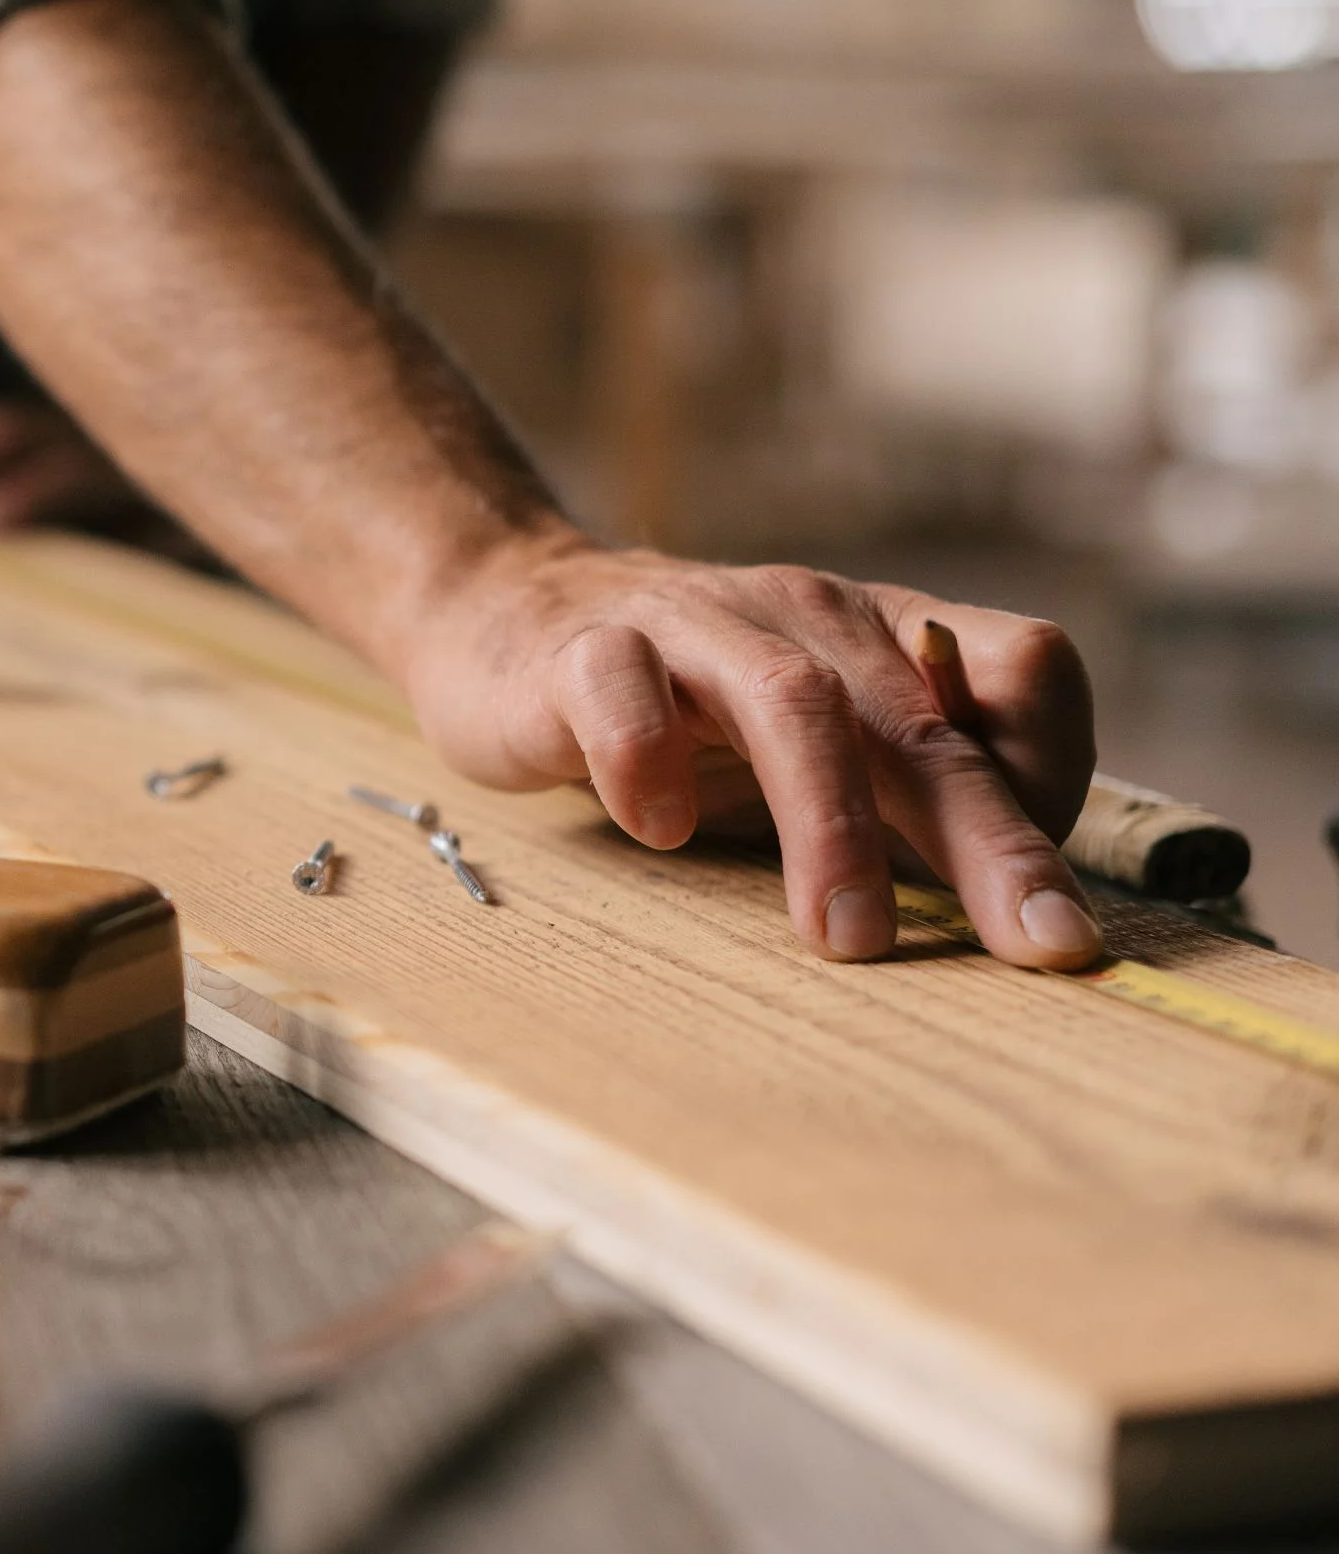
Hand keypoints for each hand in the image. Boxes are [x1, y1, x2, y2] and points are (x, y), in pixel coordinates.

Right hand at [400, 538, 1102, 970]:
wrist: (502, 612)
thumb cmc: (683, 709)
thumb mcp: (820, 738)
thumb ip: (910, 788)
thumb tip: (1021, 898)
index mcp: (882, 635)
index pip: (1028, 666)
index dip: (1052, 771)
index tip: (1032, 888)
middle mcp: (805, 616)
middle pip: (922, 720)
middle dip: (991, 838)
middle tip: (1039, 941)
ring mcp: (693, 625)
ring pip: (790, 701)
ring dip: (832, 822)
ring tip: (848, 934)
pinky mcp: (582, 650)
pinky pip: (625, 698)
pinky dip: (648, 766)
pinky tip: (655, 829)